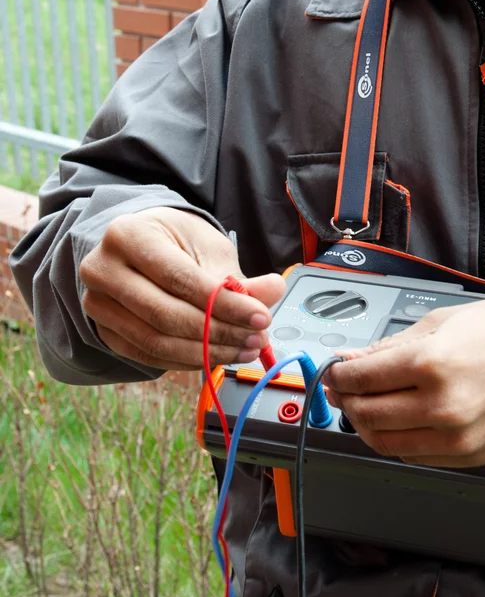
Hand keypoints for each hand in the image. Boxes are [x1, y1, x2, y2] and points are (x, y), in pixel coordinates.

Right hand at [79, 207, 285, 371]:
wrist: (141, 248)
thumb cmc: (175, 242)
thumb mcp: (209, 248)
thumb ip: (238, 276)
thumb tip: (274, 290)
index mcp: (127, 235)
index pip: (179, 279)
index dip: (223, 304)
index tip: (261, 317)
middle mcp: (102, 269)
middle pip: (165, 315)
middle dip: (219, 332)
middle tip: (257, 338)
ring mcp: (98, 304)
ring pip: (156, 342)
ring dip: (207, 353)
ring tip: (244, 349)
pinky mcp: (105, 331)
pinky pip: (149, 357)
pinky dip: (188, 361)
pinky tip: (217, 356)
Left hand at [324, 299, 484, 467]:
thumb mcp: (439, 325)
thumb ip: (388, 347)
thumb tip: (349, 360)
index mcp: (431, 364)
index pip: (362, 378)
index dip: (338, 375)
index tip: (334, 370)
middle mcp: (440, 406)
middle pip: (366, 412)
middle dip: (344, 398)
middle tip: (340, 387)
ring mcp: (453, 438)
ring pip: (383, 442)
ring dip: (362, 423)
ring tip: (361, 404)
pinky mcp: (464, 458)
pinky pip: (410, 456)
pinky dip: (392, 440)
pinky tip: (392, 420)